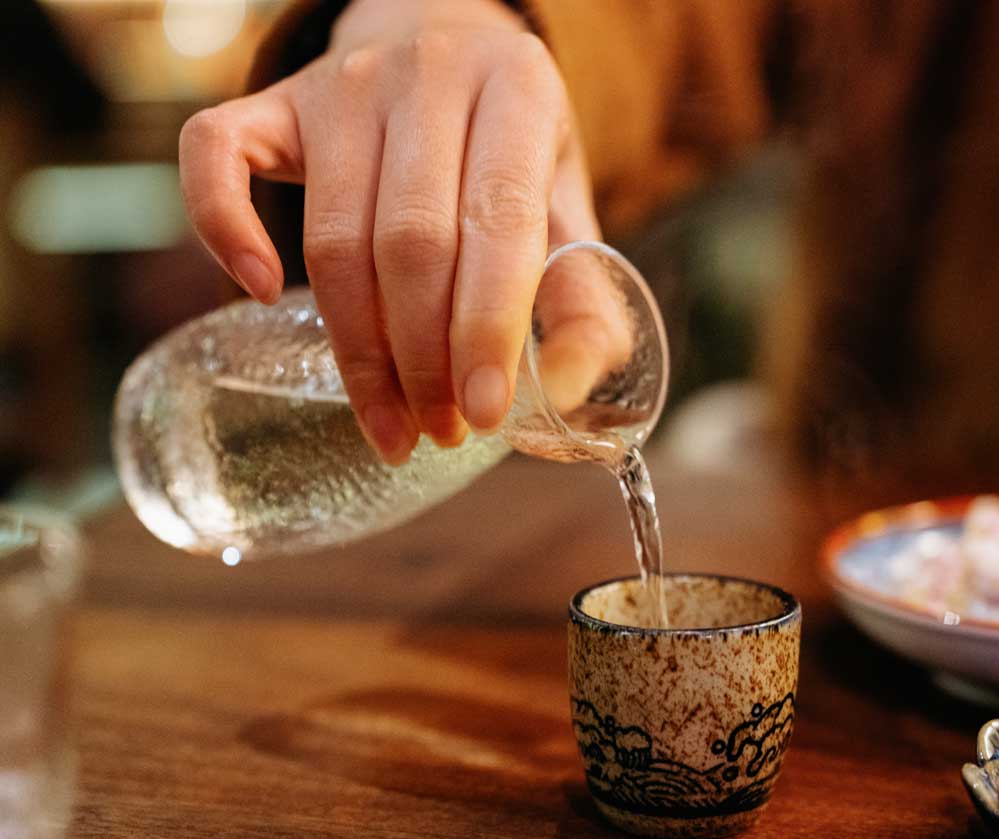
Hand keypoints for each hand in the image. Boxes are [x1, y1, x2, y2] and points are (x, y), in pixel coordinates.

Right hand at [178, 0, 607, 462]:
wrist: (446, 49)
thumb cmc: (508, 147)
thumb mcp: (566, 203)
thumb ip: (581, 294)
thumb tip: (570, 390)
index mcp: (518, 89)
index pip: (499, 224)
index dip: (487, 329)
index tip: (482, 412)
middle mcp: (427, 73)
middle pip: (411, 243)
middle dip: (425, 360)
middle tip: (440, 429)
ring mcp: (341, 83)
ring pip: (334, 237)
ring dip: (359, 349)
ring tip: (393, 420)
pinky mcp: (273, 100)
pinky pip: (216, 158)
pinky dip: (226, 229)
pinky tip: (259, 294)